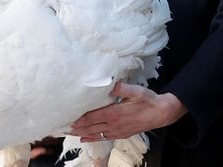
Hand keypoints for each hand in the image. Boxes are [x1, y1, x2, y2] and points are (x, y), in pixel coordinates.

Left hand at [68, 82, 186, 141]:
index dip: (78, 118)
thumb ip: (123, 88)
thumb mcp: (137, 91)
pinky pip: (102, 138)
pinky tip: (84, 138)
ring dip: (80, 133)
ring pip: (94, 133)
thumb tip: (112, 84)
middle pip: (89, 126)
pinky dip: (91, 138)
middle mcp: (113, 124)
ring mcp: (116, 131)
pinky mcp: (120, 134)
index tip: (66, 118)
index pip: (91, 116)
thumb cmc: (149, 100)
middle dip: (75, 127)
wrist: (161, 114)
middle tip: (60, 127)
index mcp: (114, 112)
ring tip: (68, 132)